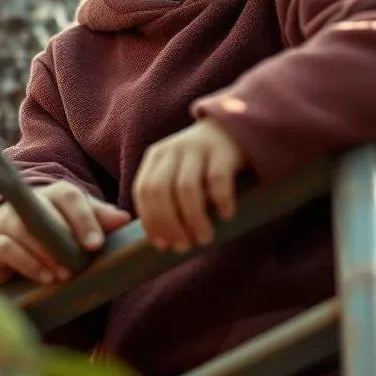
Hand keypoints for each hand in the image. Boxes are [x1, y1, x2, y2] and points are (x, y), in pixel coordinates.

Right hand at [0, 180, 130, 285]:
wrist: (10, 245)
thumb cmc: (55, 234)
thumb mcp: (80, 226)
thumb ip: (101, 220)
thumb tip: (126, 220)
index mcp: (56, 194)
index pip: (70, 196)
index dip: (84, 217)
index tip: (96, 244)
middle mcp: (30, 203)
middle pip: (46, 210)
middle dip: (65, 236)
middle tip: (83, 259)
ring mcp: (8, 221)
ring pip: (25, 229)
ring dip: (47, 254)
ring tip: (65, 275)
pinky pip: (6, 248)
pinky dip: (27, 263)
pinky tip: (45, 278)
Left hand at [133, 117, 246, 252]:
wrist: (232, 129)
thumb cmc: (201, 163)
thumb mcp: (176, 172)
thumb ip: (166, 197)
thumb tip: (162, 242)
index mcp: (156, 157)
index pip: (143, 191)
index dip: (150, 221)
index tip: (162, 245)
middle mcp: (172, 149)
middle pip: (161, 191)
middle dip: (170, 224)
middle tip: (183, 246)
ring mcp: (197, 147)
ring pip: (187, 188)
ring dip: (194, 219)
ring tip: (204, 238)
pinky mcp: (222, 150)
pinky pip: (217, 178)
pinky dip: (220, 200)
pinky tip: (226, 216)